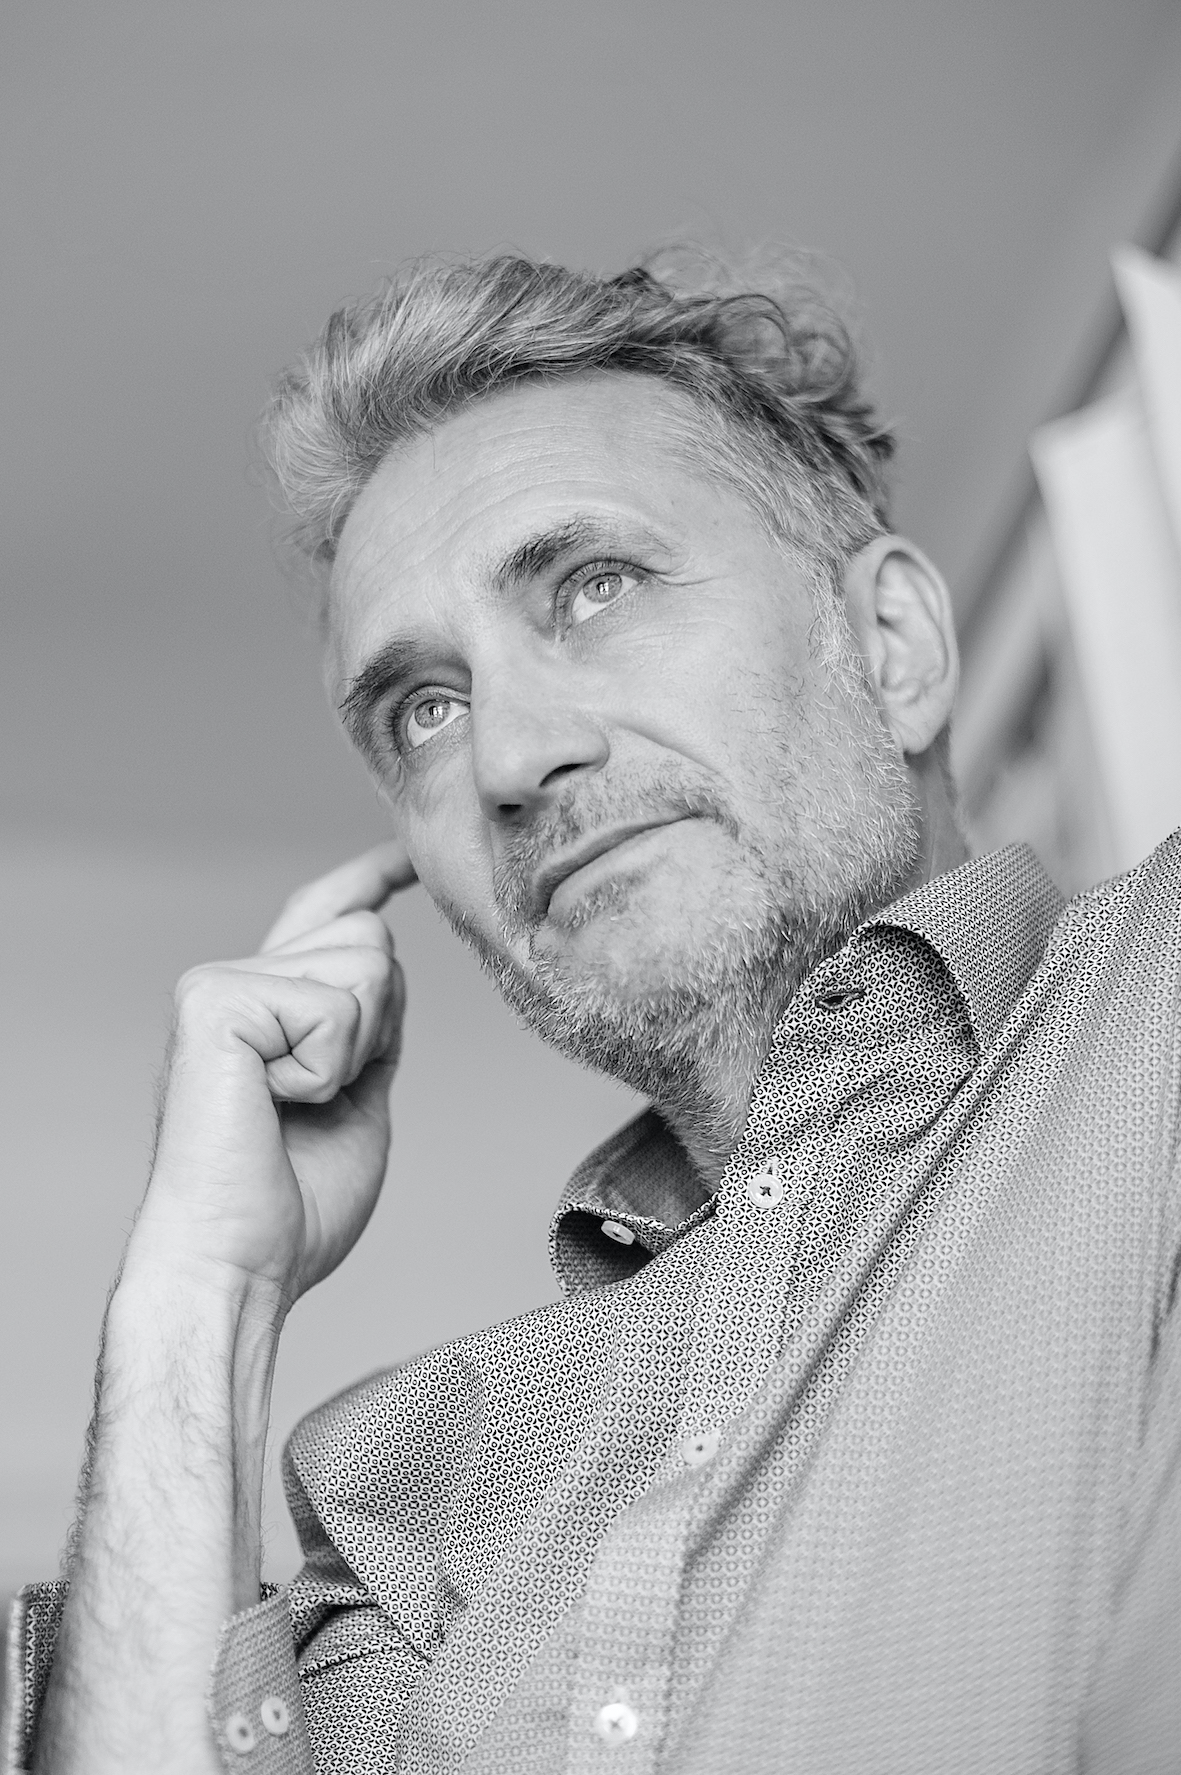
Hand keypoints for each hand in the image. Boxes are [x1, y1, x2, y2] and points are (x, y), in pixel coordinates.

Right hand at [125, 841, 416, 1309]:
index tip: (408, 858)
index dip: (370, 878)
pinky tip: (277, 1104)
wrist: (241, 1265)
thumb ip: (371, 1034)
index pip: (325, 915)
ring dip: (355, 1052)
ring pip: (364, 964)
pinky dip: (326, 1068)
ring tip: (294, 1105)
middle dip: (380, 1025)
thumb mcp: (358, 1103)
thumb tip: (389, 974)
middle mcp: (237, 982)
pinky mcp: (214, 1002)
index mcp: (268, 1007)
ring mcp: (219, 985)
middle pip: (372, 938)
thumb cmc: (293, 1208)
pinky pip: (333, 1007)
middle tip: (320, 1100)